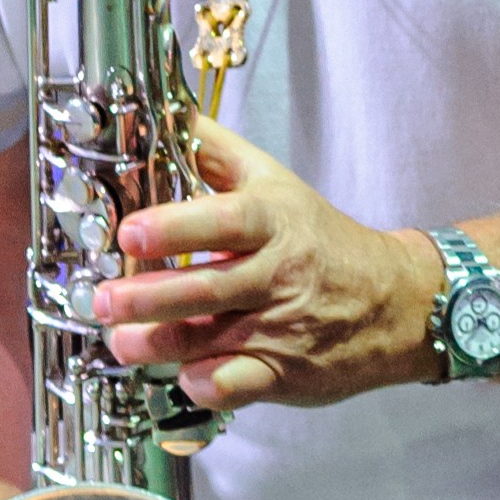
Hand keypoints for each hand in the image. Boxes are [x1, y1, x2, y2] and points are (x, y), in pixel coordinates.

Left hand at [94, 118, 432, 411]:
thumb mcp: (274, 182)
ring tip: (119, 342)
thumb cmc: (320, 237)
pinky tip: (181, 376)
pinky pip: (236, 386)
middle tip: (103, 301)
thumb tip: (163, 113)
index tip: (131, 231)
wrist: (395, 301)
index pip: (223, 221)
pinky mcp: (284, 374)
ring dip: (157, 345)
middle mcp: (277, 274)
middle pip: (207, 288)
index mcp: (272, 221)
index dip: (175, 227)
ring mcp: (280, 328)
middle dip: (147, 298)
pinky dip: (205, 384)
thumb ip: (215, 150)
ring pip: (211, 341)